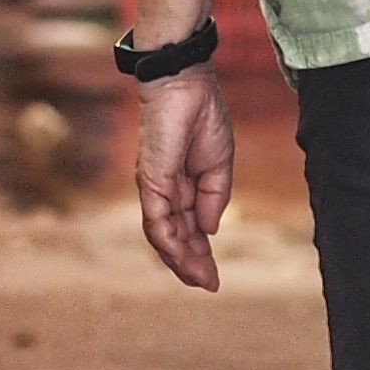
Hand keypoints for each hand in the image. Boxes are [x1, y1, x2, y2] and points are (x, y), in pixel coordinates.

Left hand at [133, 71, 233, 288]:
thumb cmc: (203, 117)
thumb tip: (209, 231)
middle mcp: (164, 192)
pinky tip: (186, 258)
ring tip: (201, 279)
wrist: (188, 85)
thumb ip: (214, 198)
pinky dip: (170, 243)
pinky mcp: (151, 181)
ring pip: (163, 236)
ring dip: (181, 261)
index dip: (201, 254)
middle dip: (191, 264)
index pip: (189, 229)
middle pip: (174, 237)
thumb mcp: (219, 165)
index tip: (214, 277)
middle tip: (209, 284)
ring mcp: (155, 188)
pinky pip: (157, 221)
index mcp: (182, 187)